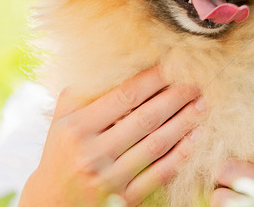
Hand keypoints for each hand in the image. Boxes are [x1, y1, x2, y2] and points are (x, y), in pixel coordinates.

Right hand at [19, 65, 204, 205]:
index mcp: (76, 128)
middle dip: (177, 97)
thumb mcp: (60, 123)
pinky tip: (195, 137)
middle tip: (197, 83)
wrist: (51, 205)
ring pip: (156, 144)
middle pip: (146, 118)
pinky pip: (159, 174)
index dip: (154, 79)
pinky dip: (180, 154)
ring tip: (202, 104)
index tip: (174, 66)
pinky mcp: (123, 200)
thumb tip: (114, 61)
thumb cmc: (60, 155)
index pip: (125, 96)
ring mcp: (108, 179)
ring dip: (185, 122)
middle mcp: (91, 154)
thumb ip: (83, 94)